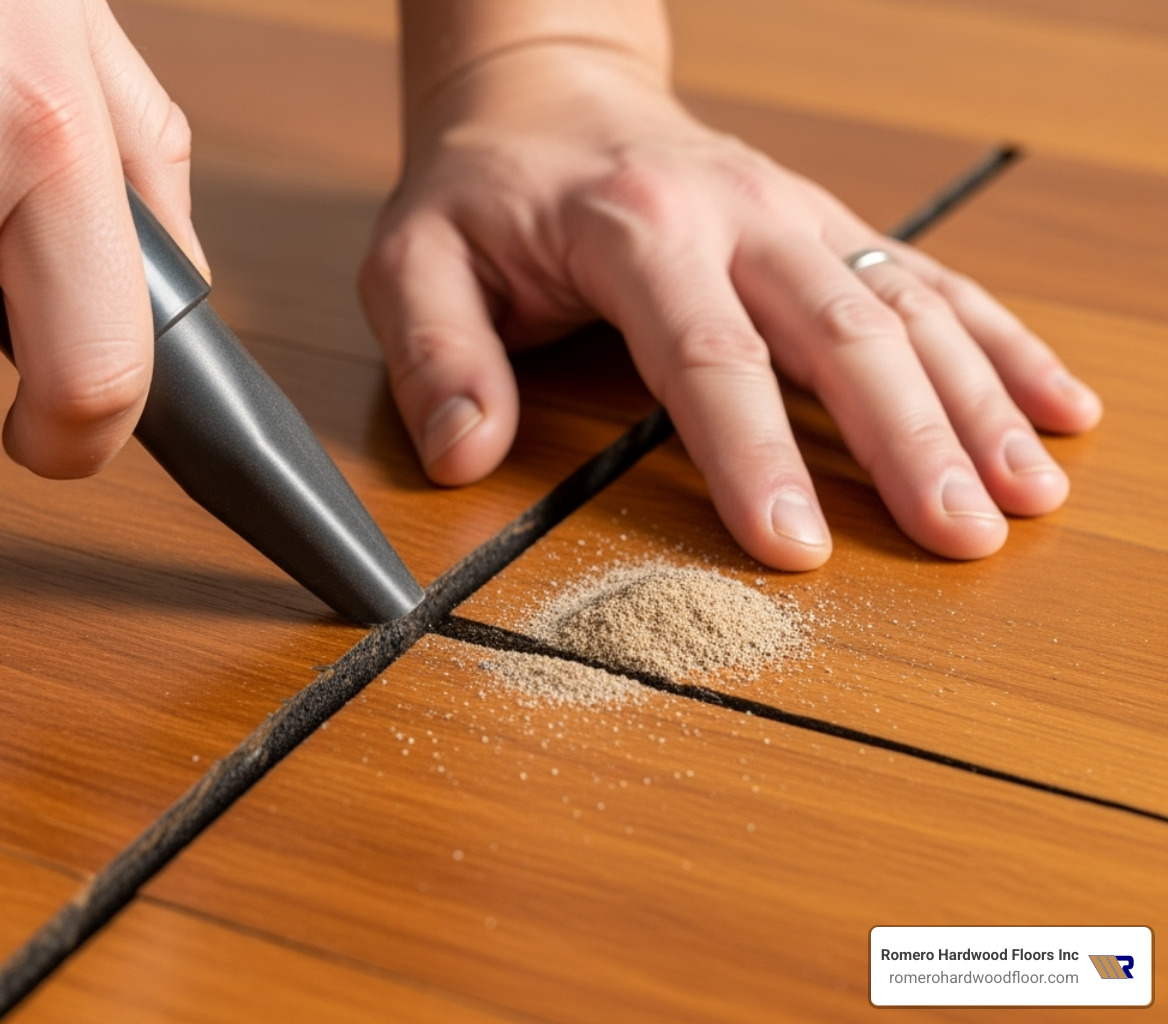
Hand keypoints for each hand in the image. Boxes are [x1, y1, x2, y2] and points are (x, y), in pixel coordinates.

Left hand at [360, 42, 1100, 569]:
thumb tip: (465, 455)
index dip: (752, 451)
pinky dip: (1000, 343)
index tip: (795, 545)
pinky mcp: (828, 226)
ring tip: (1029, 490)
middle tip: (960, 536)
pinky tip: (1056, 406)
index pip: (704, 351)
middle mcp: (736, 212)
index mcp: (633, 226)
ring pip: (906, 304)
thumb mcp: (412, 261)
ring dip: (976, 399)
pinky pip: (928, 280)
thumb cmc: (480, 193)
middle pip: (839, 329)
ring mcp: (796, 214)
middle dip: (907, 438)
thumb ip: (435, 354)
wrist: (546, 97)